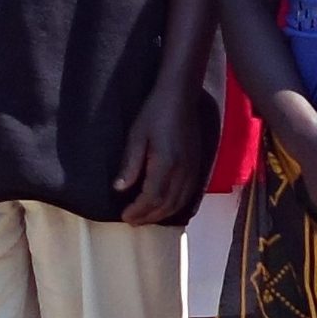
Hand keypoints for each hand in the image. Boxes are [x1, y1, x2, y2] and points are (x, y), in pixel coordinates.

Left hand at [115, 82, 203, 227]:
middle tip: (132, 221)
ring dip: (162, 214)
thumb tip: (119, 189)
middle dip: (148, 216)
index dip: (138, 210)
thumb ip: (130, 164)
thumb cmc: (155, 112)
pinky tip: (166, 206)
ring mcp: (192, 169)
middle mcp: (182, 171)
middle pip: (166, 204)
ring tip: (146, 217)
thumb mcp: (136, 136)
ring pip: (179, 202)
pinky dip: (176, 205)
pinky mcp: (197, 165)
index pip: (151, 197)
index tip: (124, 215)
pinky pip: (189, 194)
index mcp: (166, 164)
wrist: (181, 96)